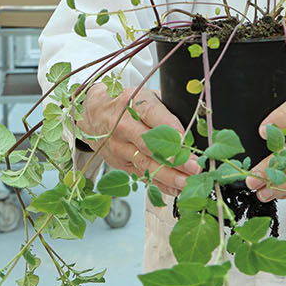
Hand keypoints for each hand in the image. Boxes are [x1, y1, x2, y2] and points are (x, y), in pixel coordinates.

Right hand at [79, 83, 201, 195]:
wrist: (91, 114)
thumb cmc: (123, 103)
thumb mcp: (141, 95)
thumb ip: (163, 109)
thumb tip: (189, 129)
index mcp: (131, 104)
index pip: (152, 116)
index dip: (170, 129)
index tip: (186, 141)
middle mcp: (123, 127)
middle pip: (150, 145)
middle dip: (174, 158)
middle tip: (194, 167)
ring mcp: (119, 147)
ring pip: (146, 165)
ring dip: (169, 176)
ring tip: (188, 182)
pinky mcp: (119, 163)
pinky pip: (142, 175)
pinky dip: (159, 184)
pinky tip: (175, 189)